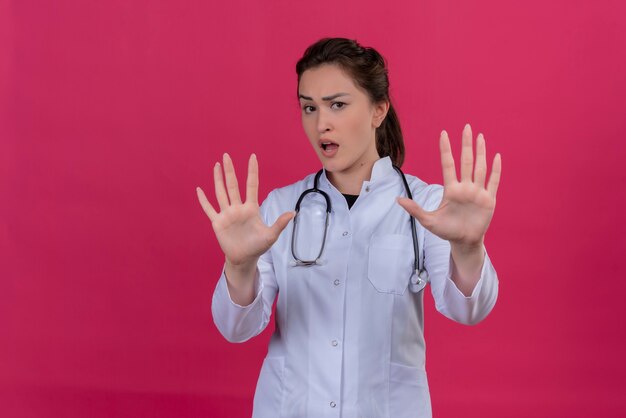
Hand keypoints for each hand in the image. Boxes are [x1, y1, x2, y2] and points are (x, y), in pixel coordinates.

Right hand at [196, 153, 294, 266]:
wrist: (244, 258)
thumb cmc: (258, 246)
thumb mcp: (271, 235)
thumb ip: (280, 223)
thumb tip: (293, 213)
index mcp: (251, 208)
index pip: (252, 185)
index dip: (252, 171)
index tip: (252, 157)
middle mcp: (238, 208)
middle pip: (233, 185)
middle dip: (230, 171)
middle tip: (226, 155)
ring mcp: (227, 214)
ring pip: (221, 193)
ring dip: (218, 179)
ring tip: (216, 166)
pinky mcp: (218, 223)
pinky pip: (209, 209)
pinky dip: (203, 200)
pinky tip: (199, 190)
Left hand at [397, 124, 501, 246]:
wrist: (464, 242)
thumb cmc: (446, 230)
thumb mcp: (428, 221)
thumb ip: (415, 209)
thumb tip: (398, 199)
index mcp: (451, 189)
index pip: (448, 164)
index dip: (446, 149)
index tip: (443, 134)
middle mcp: (465, 187)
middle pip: (465, 161)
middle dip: (466, 144)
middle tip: (466, 127)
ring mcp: (477, 192)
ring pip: (479, 168)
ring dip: (480, 152)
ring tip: (480, 136)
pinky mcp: (488, 200)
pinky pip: (493, 182)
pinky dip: (495, 170)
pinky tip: (496, 156)